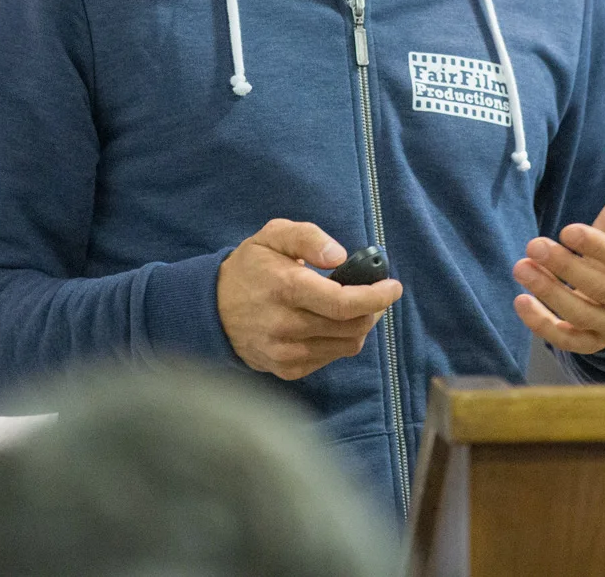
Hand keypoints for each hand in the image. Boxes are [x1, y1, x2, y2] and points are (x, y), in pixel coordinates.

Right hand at [217, 219, 402, 379]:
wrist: (211, 309)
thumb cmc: (250, 268)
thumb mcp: (273, 235)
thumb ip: (309, 238)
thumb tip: (340, 256)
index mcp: (287, 288)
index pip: (345, 303)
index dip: (377, 296)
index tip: (393, 287)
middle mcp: (287, 325)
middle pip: (352, 326)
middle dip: (373, 309)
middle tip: (375, 293)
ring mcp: (286, 352)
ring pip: (346, 345)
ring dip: (360, 325)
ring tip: (354, 307)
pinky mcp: (286, 370)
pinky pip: (330, 357)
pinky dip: (340, 340)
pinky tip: (329, 323)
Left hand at [513, 141, 604, 354]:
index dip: (598, 247)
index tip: (567, 229)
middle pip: (599, 289)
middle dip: (564, 267)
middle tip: (533, 244)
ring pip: (580, 315)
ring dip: (548, 292)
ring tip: (520, 267)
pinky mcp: (590, 341)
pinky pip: (568, 341)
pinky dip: (542, 325)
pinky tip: (520, 302)